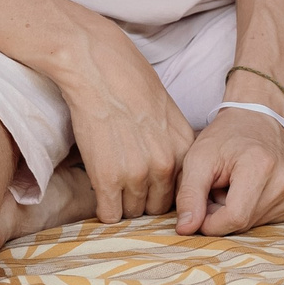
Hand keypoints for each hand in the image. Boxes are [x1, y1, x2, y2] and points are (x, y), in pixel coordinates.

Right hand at [57, 23, 195, 222]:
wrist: (100, 69)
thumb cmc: (131, 82)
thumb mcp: (168, 113)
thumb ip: (172, 144)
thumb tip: (169, 168)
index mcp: (183, 149)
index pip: (181, 190)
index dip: (163, 190)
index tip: (150, 187)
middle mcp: (165, 166)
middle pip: (157, 206)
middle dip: (143, 200)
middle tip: (127, 187)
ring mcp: (136, 174)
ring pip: (133, 213)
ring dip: (122, 204)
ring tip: (112, 186)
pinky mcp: (107, 179)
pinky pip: (109, 215)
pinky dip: (104, 209)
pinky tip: (101, 193)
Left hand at [174, 107, 283, 236]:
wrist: (259, 119)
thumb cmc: (225, 137)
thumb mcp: (198, 158)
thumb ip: (189, 195)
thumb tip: (186, 230)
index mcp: (261, 166)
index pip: (234, 218)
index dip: (210, 221)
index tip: (200, 205)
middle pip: (245, 224)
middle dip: (222, 215)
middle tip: (217, 189)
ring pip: (256, 226)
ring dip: (237, 213)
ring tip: (234, 187)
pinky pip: (270, 223)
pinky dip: (254, 212)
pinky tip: (251, 191)